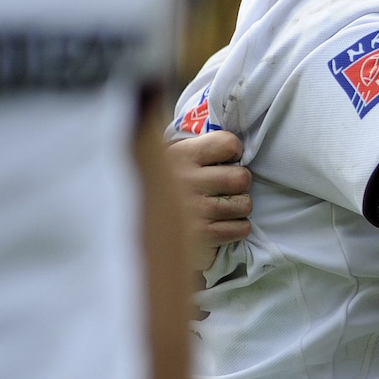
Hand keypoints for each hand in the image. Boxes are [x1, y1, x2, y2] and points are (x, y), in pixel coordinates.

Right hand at [168, 130, 250, 271]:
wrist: (133, 236)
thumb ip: (198, 148)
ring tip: (220, 209)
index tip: (225, 161)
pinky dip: (236, 229)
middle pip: (242, 177)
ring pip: (245, 204)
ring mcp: (195, 209)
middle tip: (224, 189)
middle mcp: (186, 180)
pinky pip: (241, 228)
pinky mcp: (201, 235)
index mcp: (180, 155)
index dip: (233, 152)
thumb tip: (233, 142)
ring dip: (237, 208)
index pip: (229, 143)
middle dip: (238, 185)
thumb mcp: (170, 160)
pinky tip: (219, 225)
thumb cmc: (163, 191)